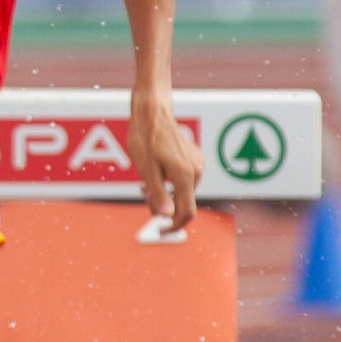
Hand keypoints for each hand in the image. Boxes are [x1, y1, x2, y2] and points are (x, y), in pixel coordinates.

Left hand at [127, 90, 201, 233]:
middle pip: (183, 202)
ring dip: (165, 193)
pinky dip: (170, 181)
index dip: (173, 226)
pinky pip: (184, 178)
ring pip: (182, 190)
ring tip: (145, 181)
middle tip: (143, 194)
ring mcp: (197, 163)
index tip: (159, 230)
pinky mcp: (194, 158)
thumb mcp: (146, 168)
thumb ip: (157, 193)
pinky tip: (155, 171)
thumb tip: (165, 216)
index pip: (186, 212)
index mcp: (185, 176)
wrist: (153, 111)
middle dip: (164, 205)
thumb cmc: (145, 137)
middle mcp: (196, 171)